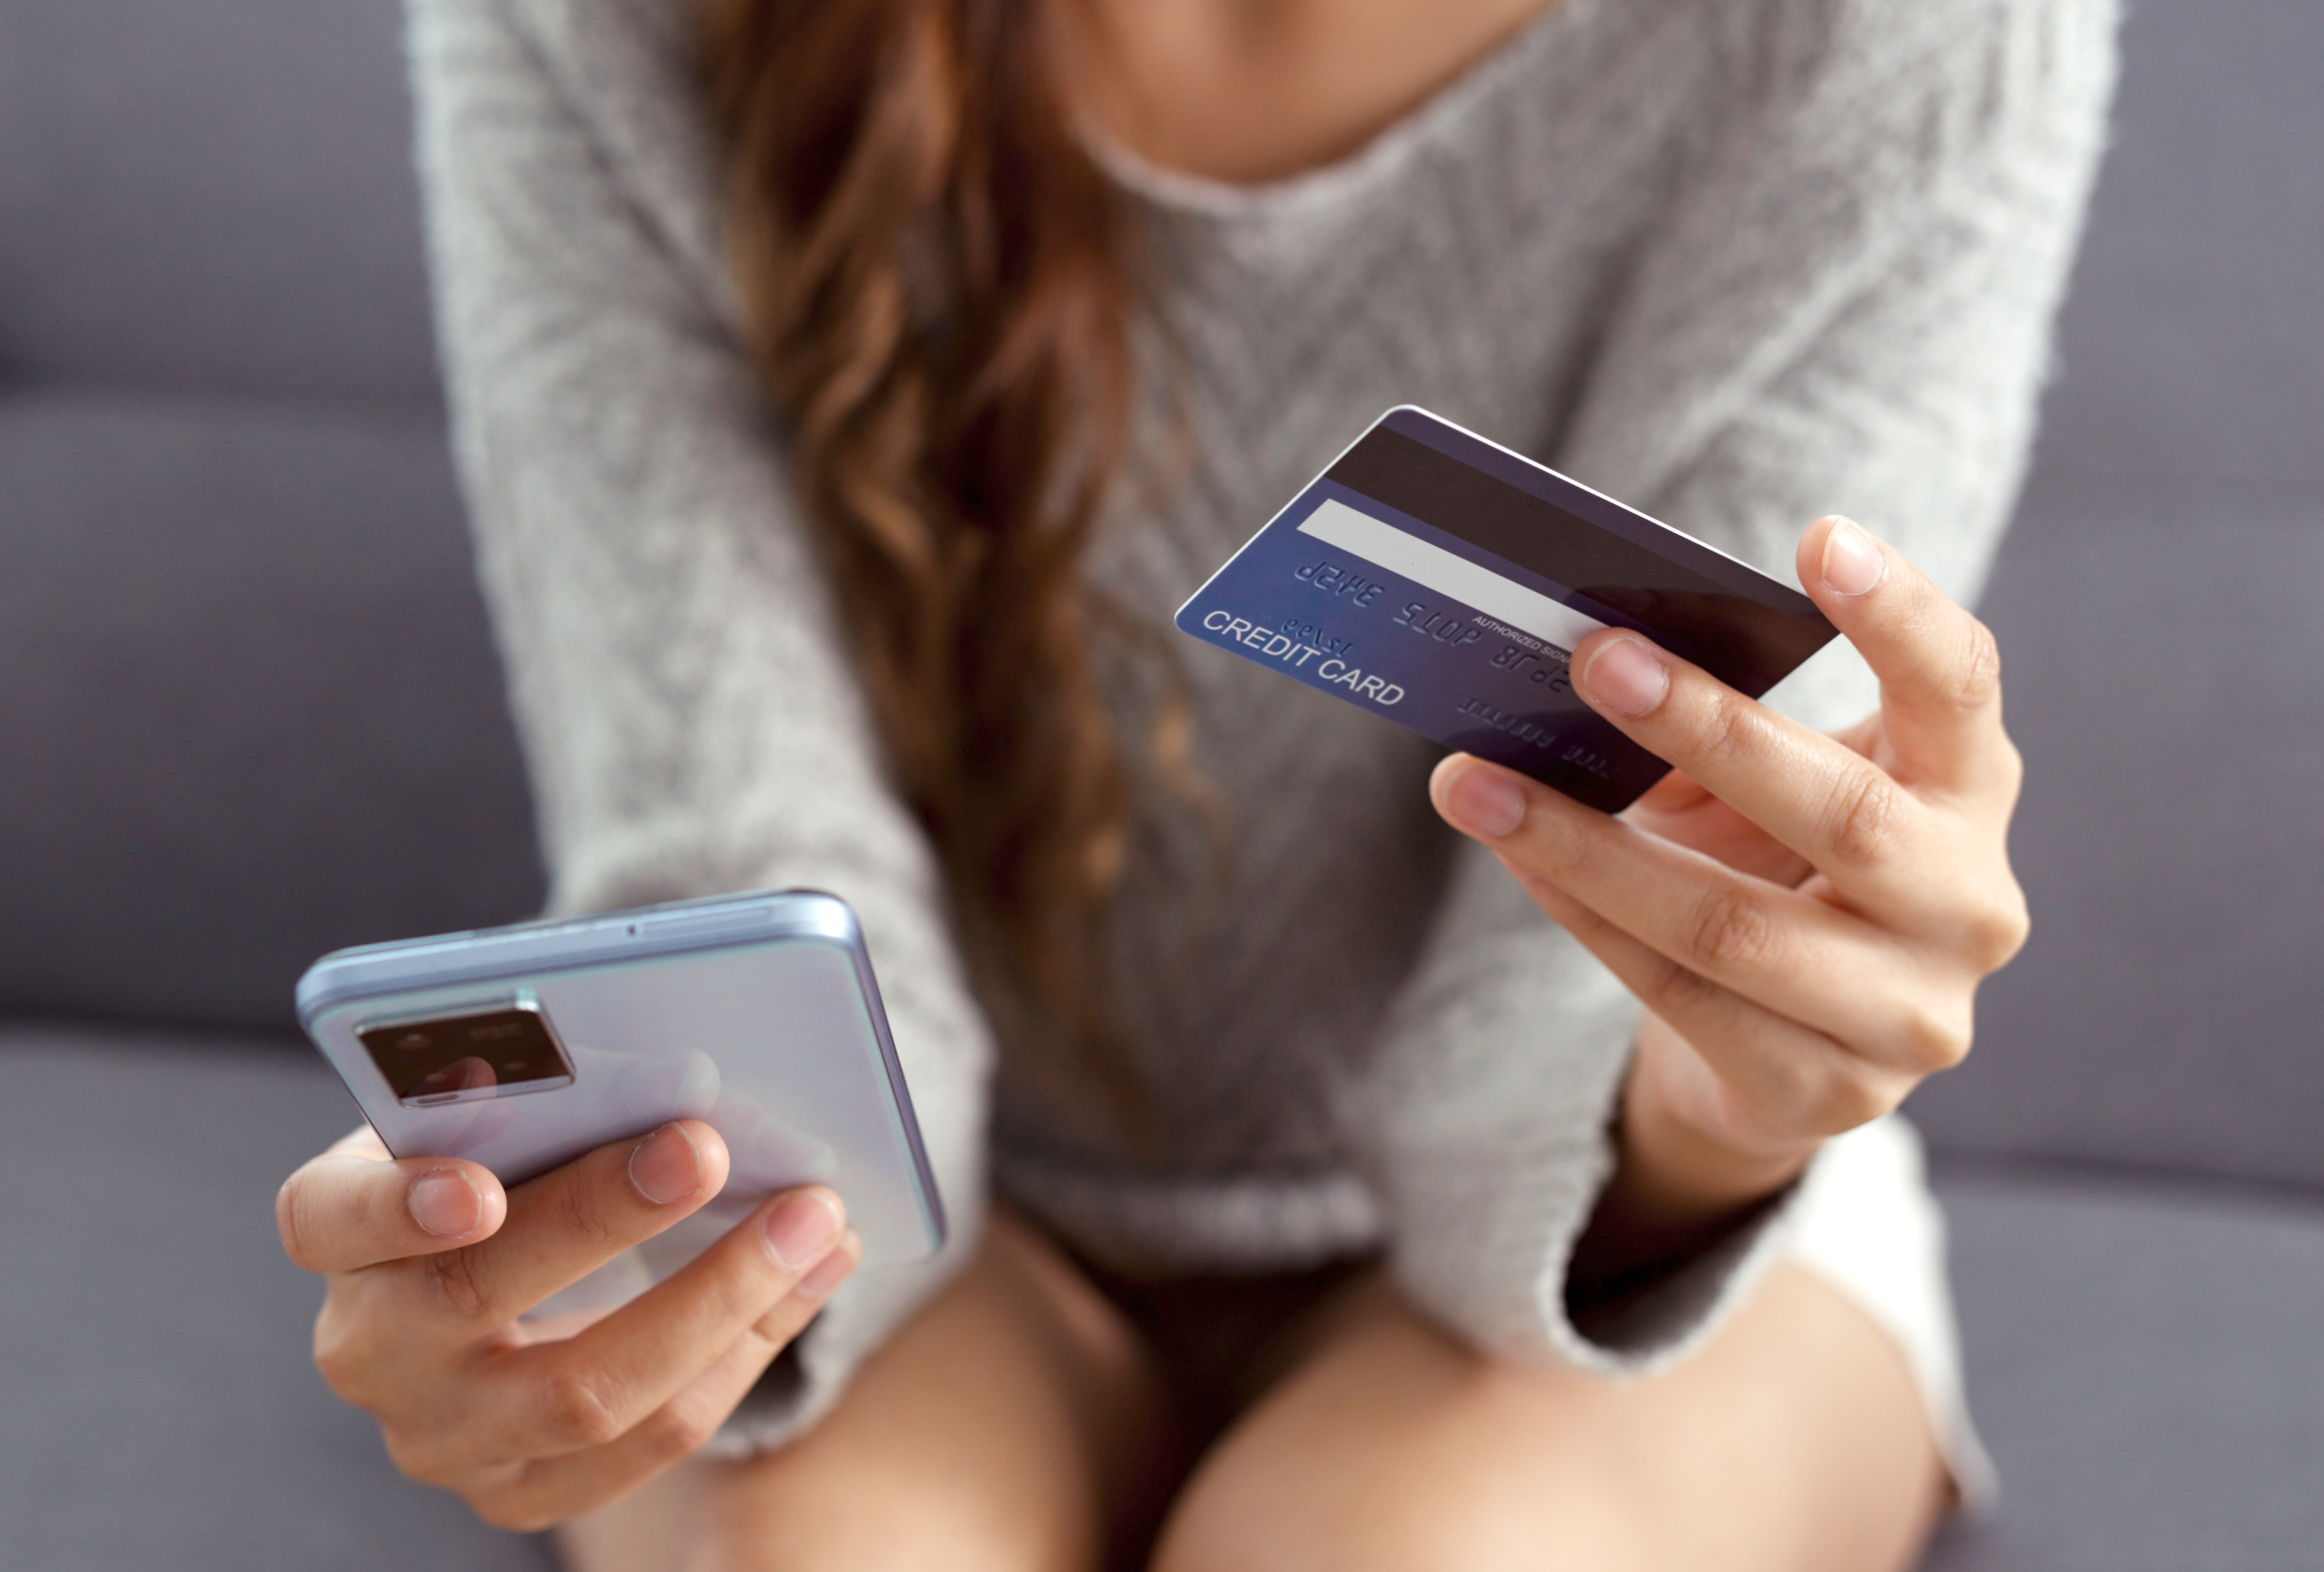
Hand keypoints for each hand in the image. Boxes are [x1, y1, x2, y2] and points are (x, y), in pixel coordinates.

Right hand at [276, 1121, 861, 1529]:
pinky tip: (812, 1274)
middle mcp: (370, 1347)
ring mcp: (443, 1437)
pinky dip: (749, 1349)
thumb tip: (655, 1064)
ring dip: (722, 1298)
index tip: (477, 1187)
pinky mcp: (524, 1492)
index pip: (332, 1218)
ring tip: (813, 1216)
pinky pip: (655, 1437)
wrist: (493, 1277)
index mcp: (338, 1232)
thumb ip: (532, 1096)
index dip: (398, 1206)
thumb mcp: (488, 1115)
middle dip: (607, 1220)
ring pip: (590, 1395)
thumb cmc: (500, 1159)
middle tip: (706, 1148)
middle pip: (479, 1301)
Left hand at [1430, 516, 2027, 1222]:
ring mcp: (1909, 1015)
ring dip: (1586, 847)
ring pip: (1733, 926)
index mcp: (1969, 791)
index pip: (1960, 685)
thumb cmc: (1774, 869)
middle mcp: (1970, 903)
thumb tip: (1579, 671)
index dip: (1898, 612)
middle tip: (1592, 657)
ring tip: (1477, 783)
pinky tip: (1515, 859)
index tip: (1820, 536)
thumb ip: (1715, 730)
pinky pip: (1678, 995)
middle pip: (1842, 812)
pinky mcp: (1825, 1093)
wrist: (1790, 1051)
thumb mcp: (1768, 789)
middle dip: (1707, 728)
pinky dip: (1583, 916)